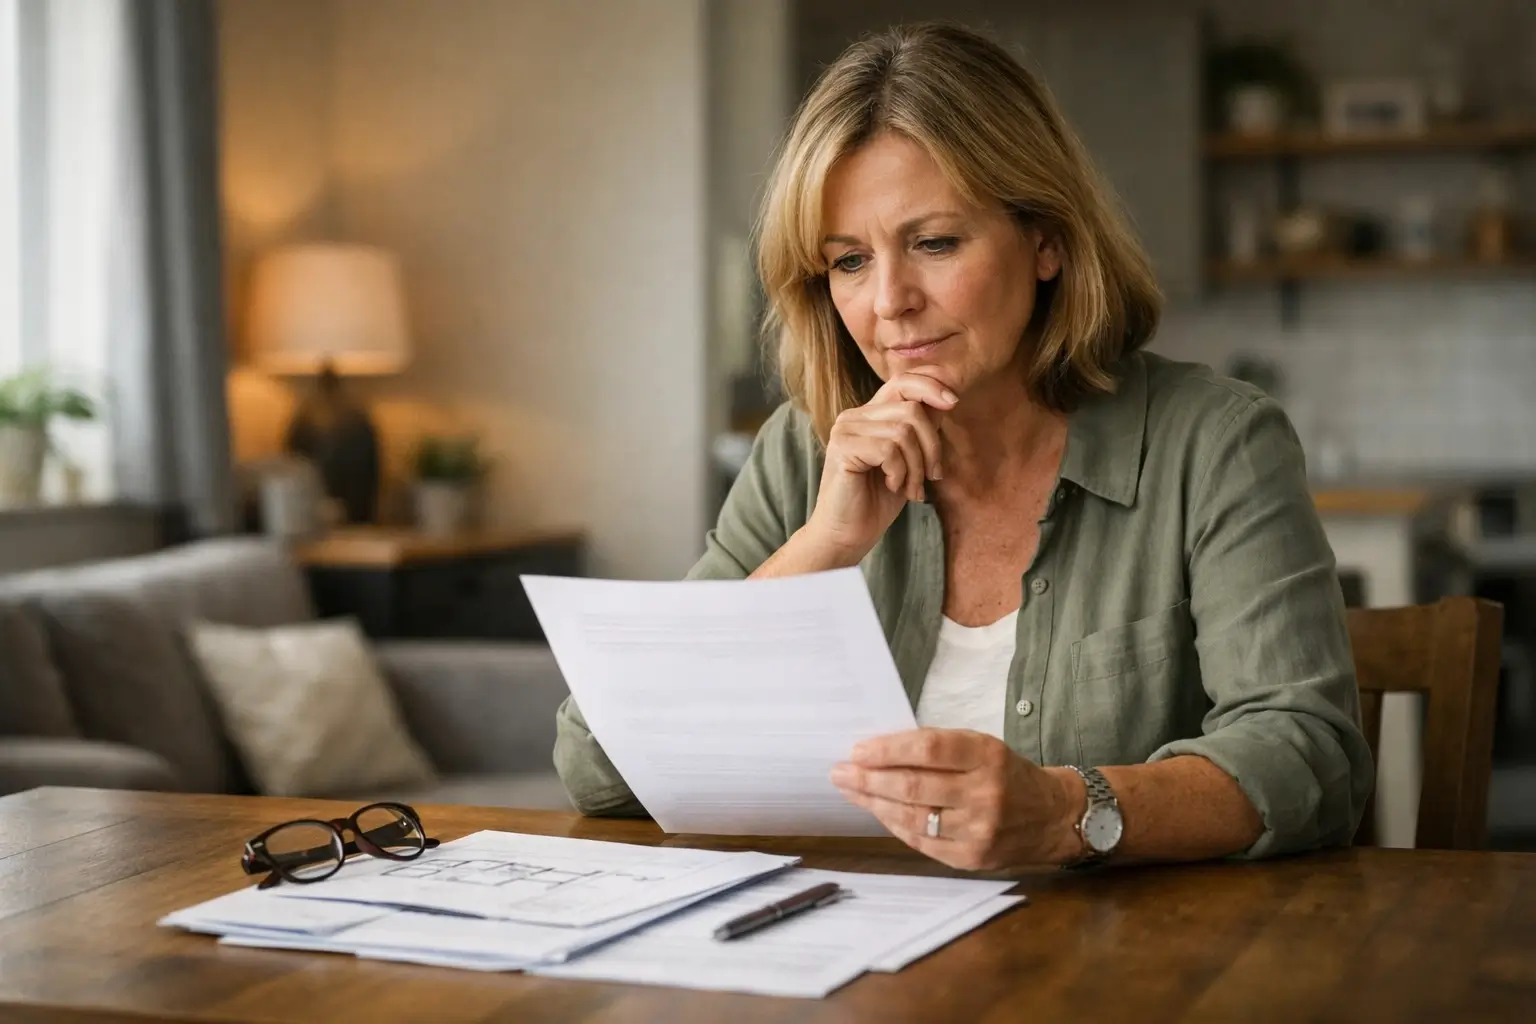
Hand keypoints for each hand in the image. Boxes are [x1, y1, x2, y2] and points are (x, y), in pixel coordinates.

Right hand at [802, 372, 956, 565]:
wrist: (847, 534)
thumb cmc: (877, 500)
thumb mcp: (909, 459)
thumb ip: (921, 429)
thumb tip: (947, 398)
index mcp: (869, 414)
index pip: (902, 381)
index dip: (931, 385)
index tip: (954, 402)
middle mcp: (854, 416)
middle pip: (911, 409)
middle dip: (932, 445)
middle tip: (932, 476)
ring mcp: (845, 430)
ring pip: (903, 431)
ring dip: (917, 466)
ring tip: (911, 488)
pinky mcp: (842, 448)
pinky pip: (889, 450)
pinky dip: (899, 472)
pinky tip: (892, 487)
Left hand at [830, 729, 1082, 870]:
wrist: (1053, 816)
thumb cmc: (1007, 774)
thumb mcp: (982, 747)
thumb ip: (938, 749)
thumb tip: (879, 753)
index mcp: (987, 756)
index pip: (929, 750)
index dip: (888, 750)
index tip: (858, 750)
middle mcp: (985, 794)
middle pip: (913, 787)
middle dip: (868, 779)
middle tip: (841, 773)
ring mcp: (978, 830)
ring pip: (912, 818)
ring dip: (874, 804)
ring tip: (851, 791)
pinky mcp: (971, 857)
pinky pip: (921, 841)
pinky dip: (895, 826)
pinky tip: (878, 812)